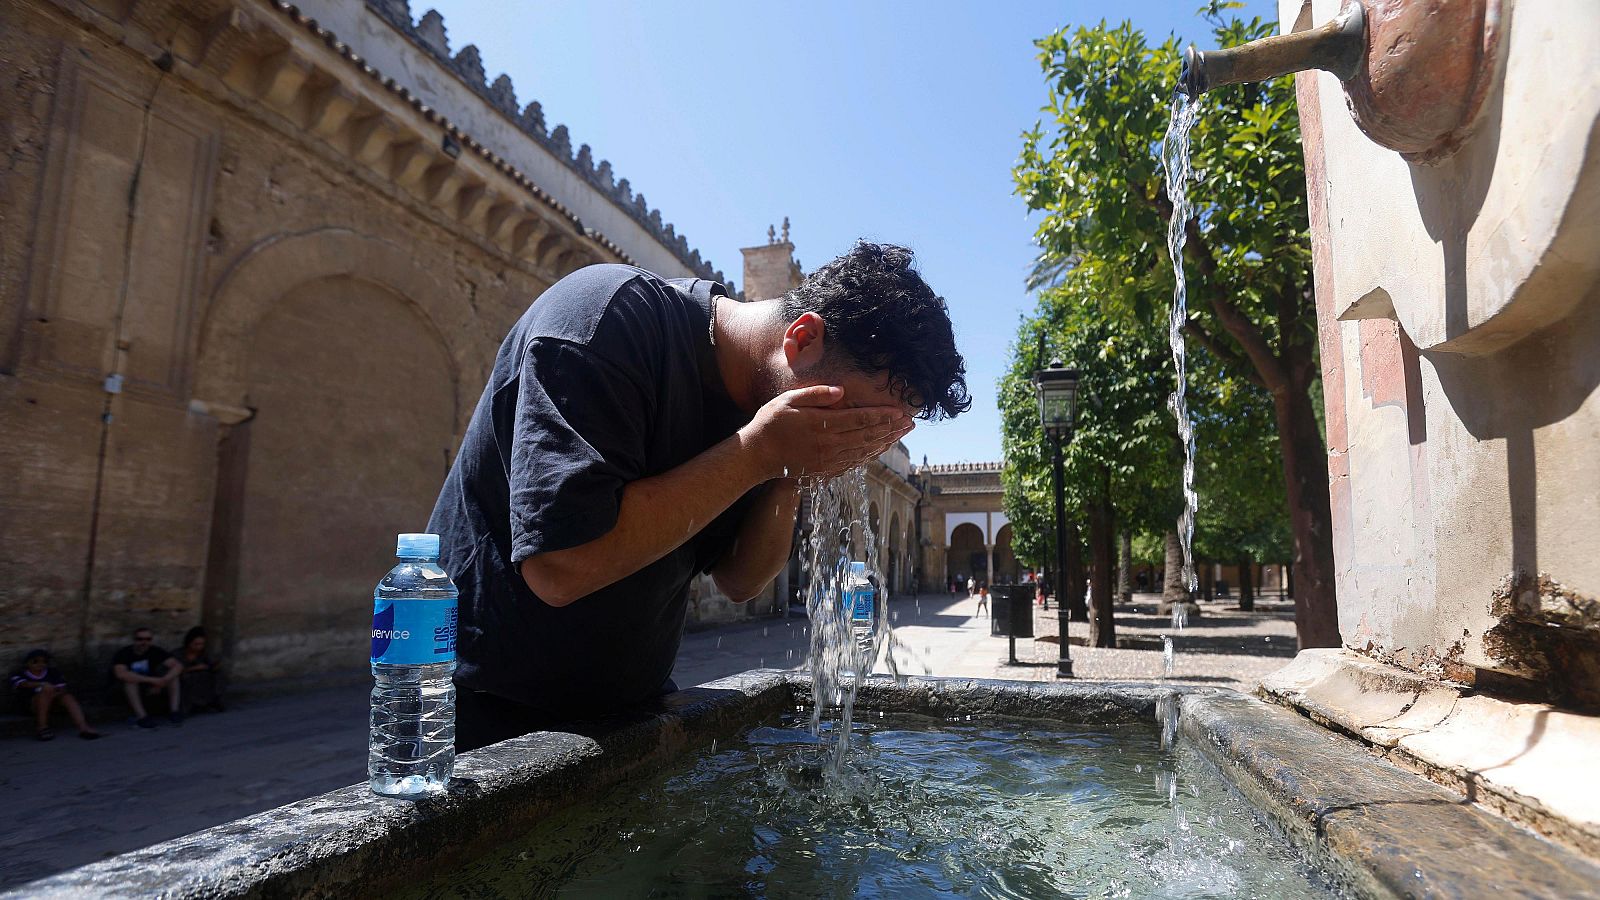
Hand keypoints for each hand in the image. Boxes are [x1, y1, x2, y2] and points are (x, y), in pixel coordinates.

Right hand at [740, 385, 913, 479]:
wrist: (757, 455)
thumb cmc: (771, 423)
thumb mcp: (788, 400)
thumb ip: (816, 395)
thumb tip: (841, 391)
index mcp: (822, 425)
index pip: (860, 419)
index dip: (883, 416)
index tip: (901, 411)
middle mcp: (829, 444)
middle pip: (868, 436)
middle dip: (891, 428)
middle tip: (910, 422)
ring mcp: (828, 459)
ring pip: (864, 450)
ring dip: (886, 442)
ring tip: (901, 434)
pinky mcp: (825, 469)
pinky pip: (854, 462)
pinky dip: (870, 455)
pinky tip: (880, 448)